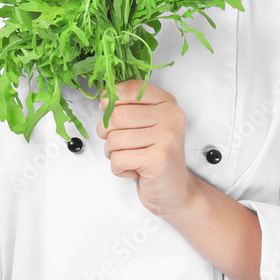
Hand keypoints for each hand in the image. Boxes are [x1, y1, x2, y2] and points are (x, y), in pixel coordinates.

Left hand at [97, 79, 196, 218]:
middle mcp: (170, 117)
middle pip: (117, 115)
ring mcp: (166, 138)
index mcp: (167, 103)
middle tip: (118, 143)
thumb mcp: (146, 125)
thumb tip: (104, 97)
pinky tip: (134, 169)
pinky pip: (118, 159)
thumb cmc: (156, 157)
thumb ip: (128, 107)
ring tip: (130, 157)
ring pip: (114, 139)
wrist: (175, 190)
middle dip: (106, 133)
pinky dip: (119, 168)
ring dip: (113, 154)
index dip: (111, 99)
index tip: (106, 108)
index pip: (131, 89)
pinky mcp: (158, 159)